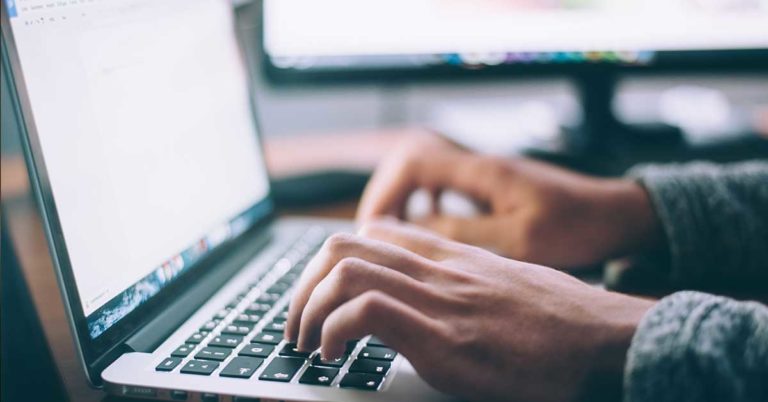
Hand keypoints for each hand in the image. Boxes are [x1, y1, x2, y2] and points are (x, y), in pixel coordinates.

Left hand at [286, 220, 654, 401]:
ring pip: (344, 271)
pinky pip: (366, 312)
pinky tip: (334, 355)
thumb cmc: (562, 321)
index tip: (322, 294)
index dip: (332, 261)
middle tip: (297, 323)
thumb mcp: (506, 286)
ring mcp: (439, 300)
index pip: (374, 232)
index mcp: (451, 257)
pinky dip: (334, 331)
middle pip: (343, 245)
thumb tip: (436, 301)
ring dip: (307, 309)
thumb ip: (465, 283)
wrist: (606, 340)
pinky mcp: (443, 338)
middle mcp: (438, 269)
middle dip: (303, 285)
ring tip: (306, 343)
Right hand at [357, 134, 661, 268]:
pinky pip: (443, 187)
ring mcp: (485, 175)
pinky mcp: (492, 188)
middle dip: (385, 196)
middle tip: (374, 235)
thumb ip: (465, 233)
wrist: (617, 215)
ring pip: (424, 173)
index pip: (413, 162)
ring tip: (392, 236)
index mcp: (483, 172)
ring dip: (403, 200)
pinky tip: (427, 230)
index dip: (385, 192)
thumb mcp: (520, 239)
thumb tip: (413, 233)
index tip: (373, 228)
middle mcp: (479, 166)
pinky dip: (425, 205)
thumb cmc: (577, 227)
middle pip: (410, 162)